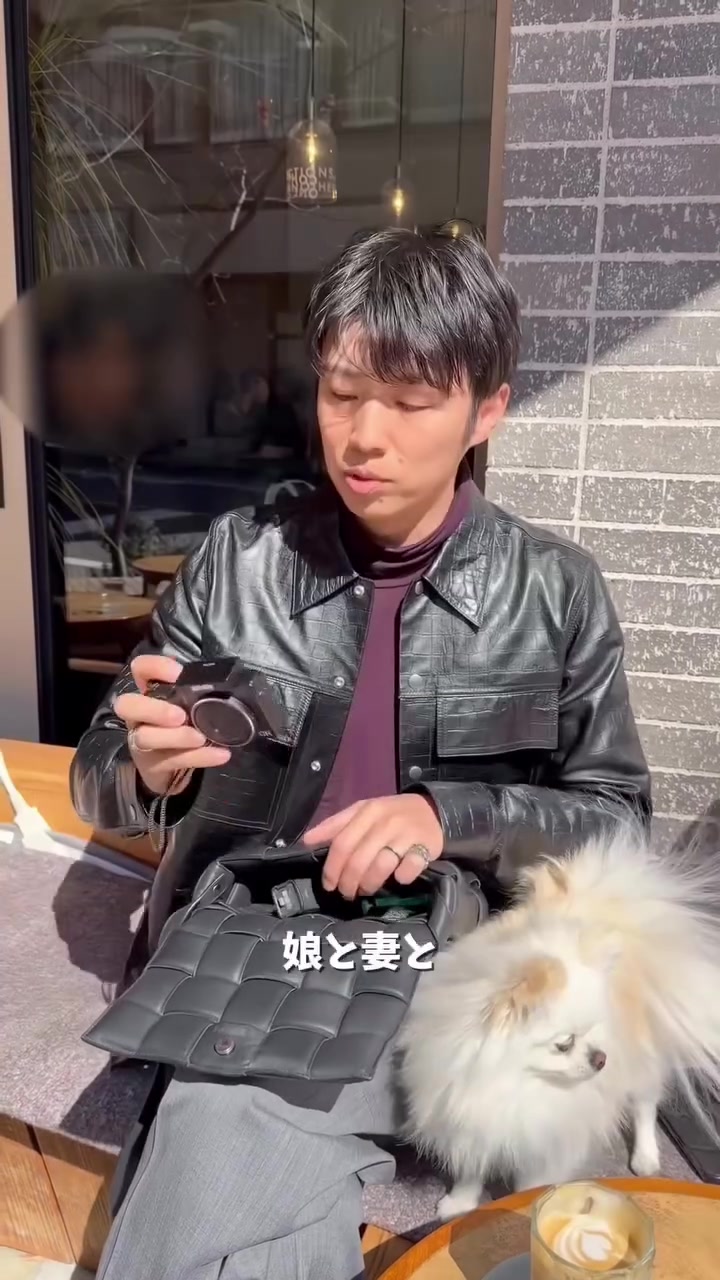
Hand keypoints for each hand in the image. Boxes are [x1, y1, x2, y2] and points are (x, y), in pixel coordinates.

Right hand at [113, 654, 230, 795]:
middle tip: (180, 716)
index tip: (177, 673)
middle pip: (127, 705)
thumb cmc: (183, 727)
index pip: (140, 669)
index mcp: (149, 693)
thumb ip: (197, 693)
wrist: (173, 771)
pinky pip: (173, 761)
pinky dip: (198, 757)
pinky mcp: (153, 766)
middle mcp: (138, 716)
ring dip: (175, 736)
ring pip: (146, 737)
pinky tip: (220, 754)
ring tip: (200, 738)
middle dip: (153, 709)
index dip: (154, 667)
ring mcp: (142, 742)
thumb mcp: (189, 707)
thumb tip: (224, 680)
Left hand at [303, 794, 443, 898]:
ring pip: (380, 866)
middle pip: (358, 859)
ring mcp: (406, 835)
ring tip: (367, 890)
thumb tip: (307, 841)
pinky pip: (408, 869)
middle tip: (347, 893)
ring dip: (369, 884)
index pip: (342, 844)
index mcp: (367, 811)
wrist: (433, 810)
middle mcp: (385, 822)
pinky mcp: (426, 848)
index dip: (332, 868)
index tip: (329, 885)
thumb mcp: (363, 812)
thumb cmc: (391, 814)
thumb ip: (335, 825)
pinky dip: (401, 878)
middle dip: (348, 882)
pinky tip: (398, 879)